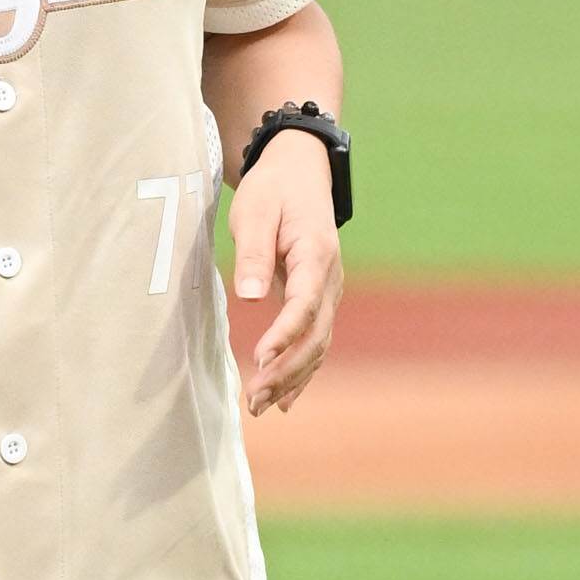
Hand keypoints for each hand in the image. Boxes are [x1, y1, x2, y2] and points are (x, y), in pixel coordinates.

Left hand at [231, 130, 343, 414]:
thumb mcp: (255, 210)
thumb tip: (249, 296)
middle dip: (286, 370)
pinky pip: (316, 342)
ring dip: (292, 378)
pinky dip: (302, 372)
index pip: (305, 303)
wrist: (300, 173)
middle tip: (253, 398)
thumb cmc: (274, 189)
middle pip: (315, 335)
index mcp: (316, 254)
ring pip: (318, 345)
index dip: (284, 334)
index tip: (260, 357)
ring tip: (260, 406)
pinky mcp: (319, 300)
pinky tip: (284, 400)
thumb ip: (253, 252)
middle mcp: (331, 279)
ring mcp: (329, 292)